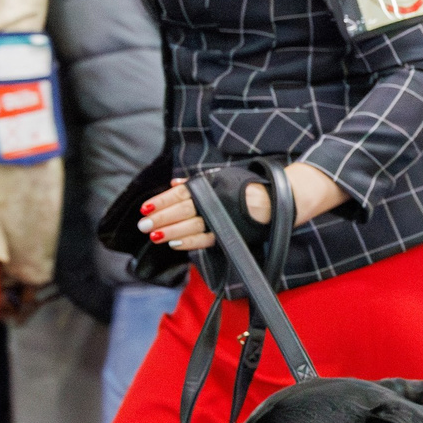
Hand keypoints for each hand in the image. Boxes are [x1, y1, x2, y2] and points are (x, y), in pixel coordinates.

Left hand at [140, 164, 348, 253]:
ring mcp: (222, 218)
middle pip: (183, 209)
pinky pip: (207, 238)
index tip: (145, 207)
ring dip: (171, 230)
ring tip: (154, 234)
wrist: (278, 199)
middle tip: (143, 224)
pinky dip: (191, 241)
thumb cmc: (246, 188)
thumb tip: (174, 184)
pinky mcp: (230, 232)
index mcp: (209, 185)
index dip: (162, 200)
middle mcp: (214, 201)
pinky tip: (175, 243)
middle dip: (161, 217)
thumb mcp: (220, 179)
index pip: (181, 193)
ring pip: (192, 225)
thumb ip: (196, 184)